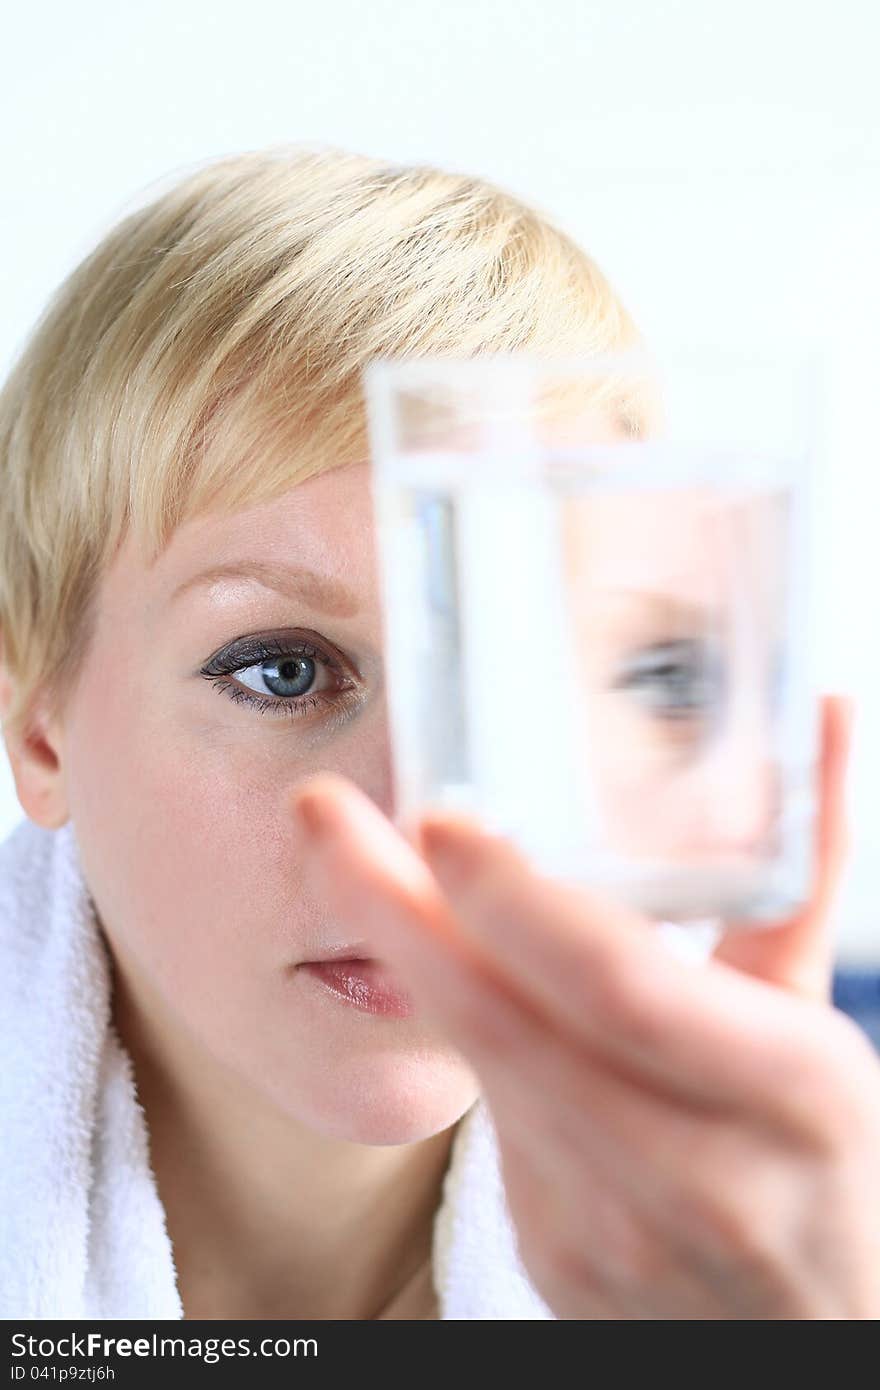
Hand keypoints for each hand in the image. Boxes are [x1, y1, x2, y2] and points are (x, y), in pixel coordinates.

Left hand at [289, 695, 879, 1318]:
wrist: (823, 1333)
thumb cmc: (832, 1157)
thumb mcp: (820, 1020)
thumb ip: (801, 873)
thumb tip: (824, 715)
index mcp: (791, 1094)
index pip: (623, 989)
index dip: (520, 903)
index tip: (437, 819)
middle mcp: (697, 1174)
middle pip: (511, 1029)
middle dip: (398, 912)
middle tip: (322, 815)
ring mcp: (615, 1231)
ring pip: (481, 1071)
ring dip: (401, 957)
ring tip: (343, 859)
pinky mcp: (555, 1255)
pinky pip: (488, 1116)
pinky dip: (451, 1023)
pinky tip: (417, 950)